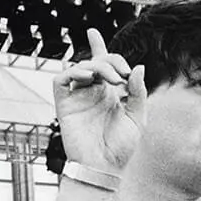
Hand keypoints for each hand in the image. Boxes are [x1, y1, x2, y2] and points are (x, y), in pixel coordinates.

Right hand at [52, 28, 146, 172]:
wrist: (104, 167)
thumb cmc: (121, 148)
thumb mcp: (138, 117)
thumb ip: (138, 92)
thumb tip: (138, 68)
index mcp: (110, 94)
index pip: (103, 66)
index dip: (98, 48)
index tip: (93, 33)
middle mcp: (93, 93)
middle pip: (95, 62)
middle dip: (109, 59)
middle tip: (120, 73)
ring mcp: (78, 98)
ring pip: (79, 67)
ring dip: (96, 66)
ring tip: (111, 78)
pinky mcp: (65, 105)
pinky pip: (62, 80)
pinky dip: (72, 72)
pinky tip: (87, 76)